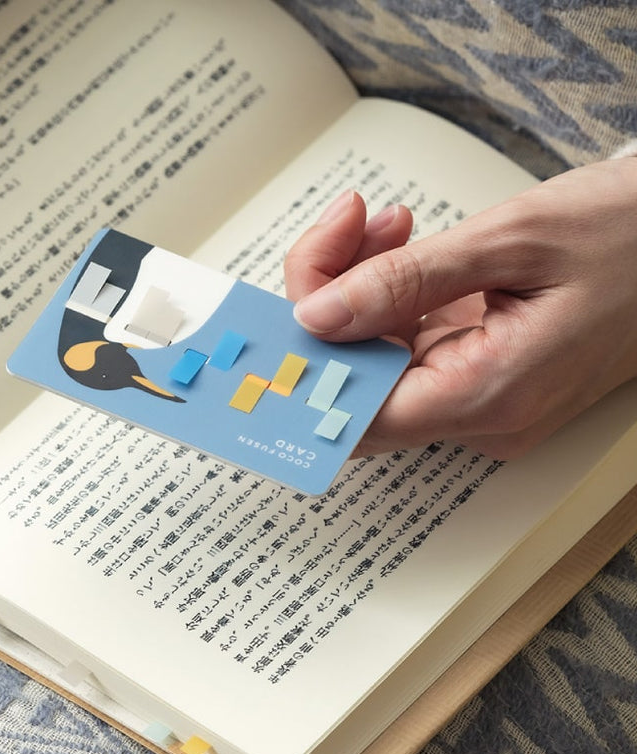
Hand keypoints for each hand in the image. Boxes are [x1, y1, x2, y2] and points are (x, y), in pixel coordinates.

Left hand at [285, 158, 636, 458]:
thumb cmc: (629, 237)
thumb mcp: (513, 241)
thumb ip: (405, 282)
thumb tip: (317, 317)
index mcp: (488, 396)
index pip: (354, 417)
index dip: (301, 373)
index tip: (265, 328)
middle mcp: (477, 413)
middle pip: (355, 382)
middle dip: (328, 300)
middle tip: (344, 227)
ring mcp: (477, 396)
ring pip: (374, 358)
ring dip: (358, 286)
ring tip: (383, 223)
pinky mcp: (478, 371)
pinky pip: (405, 343)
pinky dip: (389, 292)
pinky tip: (401, 242)